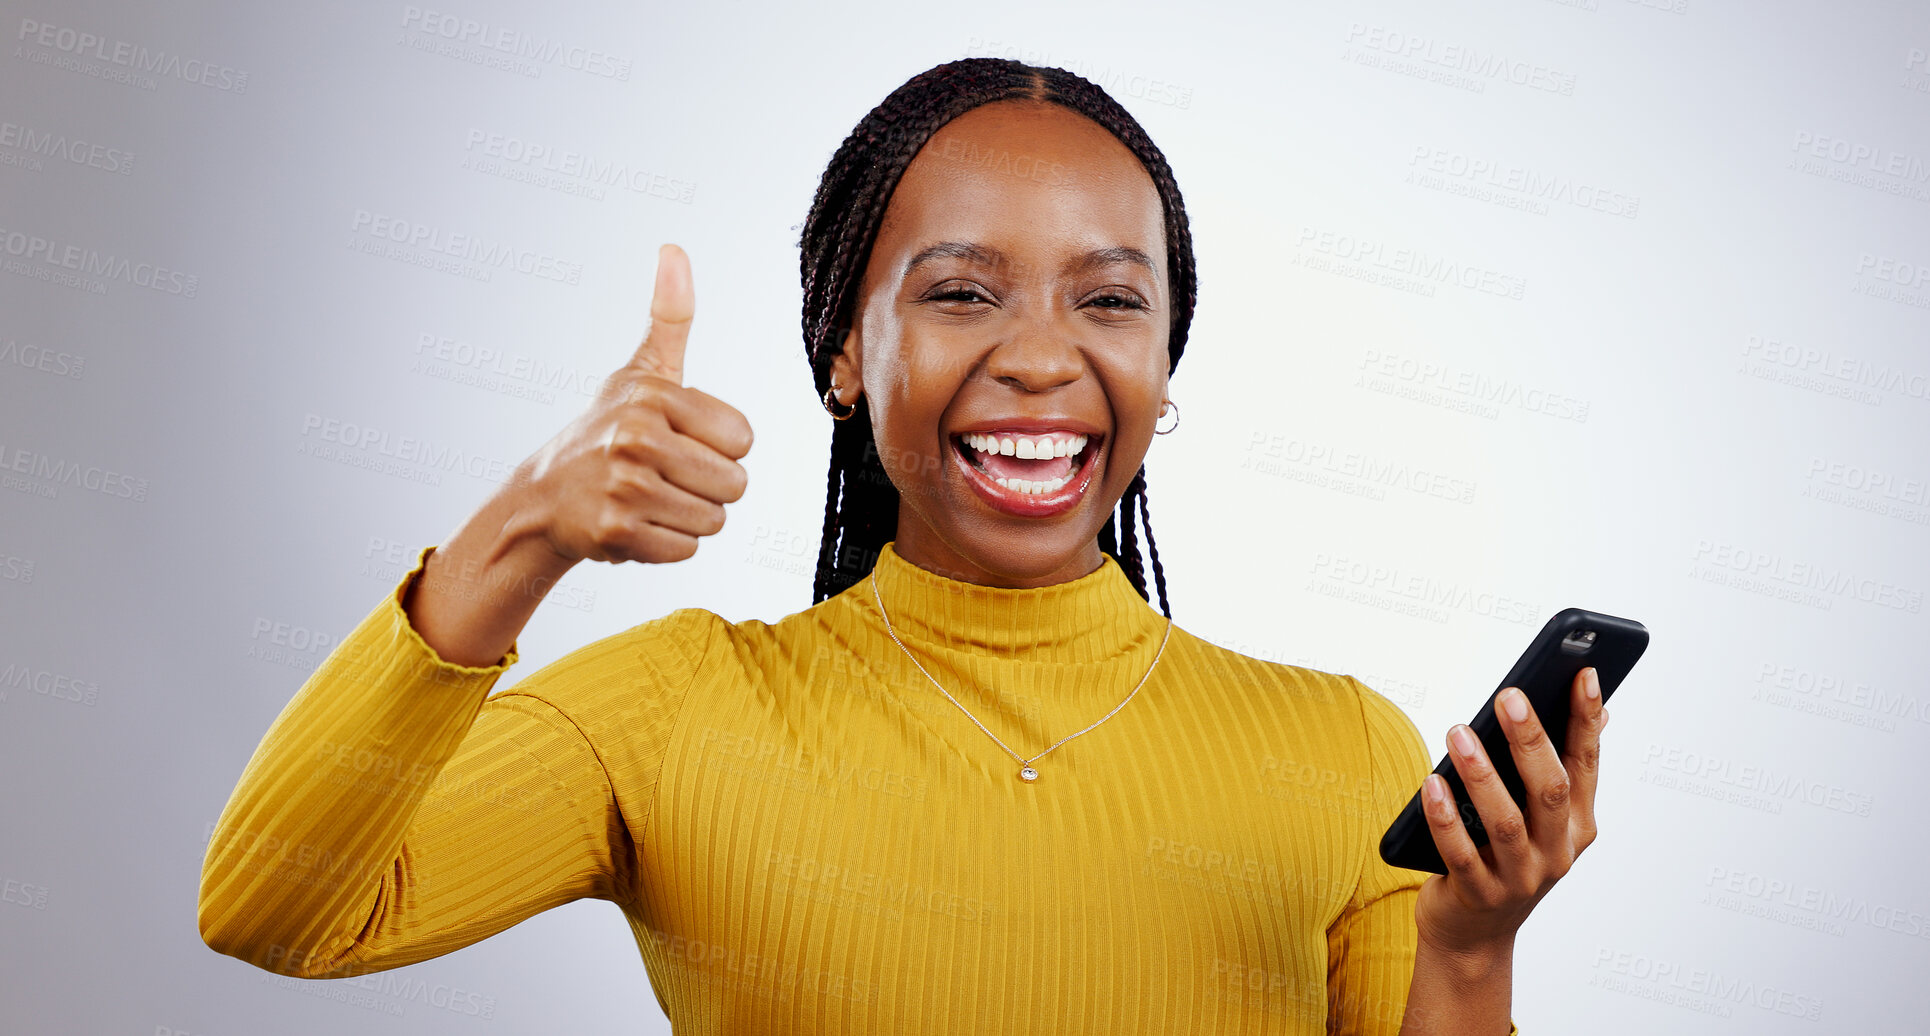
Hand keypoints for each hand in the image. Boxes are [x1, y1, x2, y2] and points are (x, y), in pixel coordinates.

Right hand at [513, 243, 754, 565]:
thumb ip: (669, 316)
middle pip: (735, 484)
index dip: (720, 447)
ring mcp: (624, 489)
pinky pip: (685, 549)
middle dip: (709, 488)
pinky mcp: (615, 533)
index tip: (682, 441)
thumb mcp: (641, 370)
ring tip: (650, 498)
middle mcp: (637, 439)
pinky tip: (635, 523)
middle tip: (667, 476)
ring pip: (714, 521)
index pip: (744, 439)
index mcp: (654, 397)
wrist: (544, 497)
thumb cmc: (607, 429)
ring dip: (689, 517)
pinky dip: (666, 544)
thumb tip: (674, 248)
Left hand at [1413, 667, 1609, 957]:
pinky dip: (1445, 817)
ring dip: (1481, 774)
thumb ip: (1563, 767)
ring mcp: (1520, 878)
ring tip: (1458, 731)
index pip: (1585, 763)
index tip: (1584, 673)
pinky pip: (1459, 853)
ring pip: (1505, 821)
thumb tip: (1598, 708)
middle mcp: (1556, 852)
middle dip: (1531, 740)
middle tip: (1508, 696)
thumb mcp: (1543, 818)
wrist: (1475, 934)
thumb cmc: (1506, 856)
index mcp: (1578, 825)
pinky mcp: (1478, 895)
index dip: (1586, 719)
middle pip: (1548, 790)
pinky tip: (1430, 783)